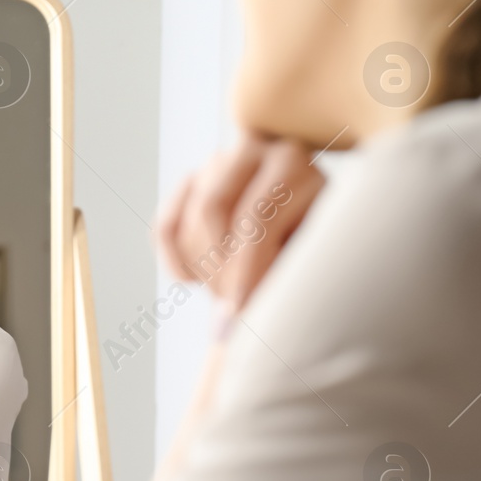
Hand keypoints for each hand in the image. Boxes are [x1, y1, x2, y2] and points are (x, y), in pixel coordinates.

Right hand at [156, 132, 325, 322]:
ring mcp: (217, 162)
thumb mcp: (310, 260)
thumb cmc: (316, 255)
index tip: (244, 313)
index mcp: (292, 162)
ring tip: (230, 294)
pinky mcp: (190, 182)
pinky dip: (175, 263)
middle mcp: (251, 149)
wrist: (307, 237)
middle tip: (236, 305)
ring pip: (186, 223)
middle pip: (210, 211)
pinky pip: (164, 229)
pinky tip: (195, 282)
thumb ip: (275, 286)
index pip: (255, 217)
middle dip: (218, 271)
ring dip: (203, 272)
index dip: (245, 271)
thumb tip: (223, 331)